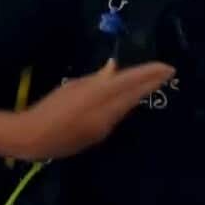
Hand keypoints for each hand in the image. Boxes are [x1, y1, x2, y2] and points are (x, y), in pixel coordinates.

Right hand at [0, 59, 174, 161]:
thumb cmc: (49, 107)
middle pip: (134, 95)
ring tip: (155, 81)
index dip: (148, 74)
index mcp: (97, 97)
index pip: (129, 82)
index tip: (166, 66)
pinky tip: (132, 97)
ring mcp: (106, 126)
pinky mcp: (101, 135)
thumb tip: (113, 68)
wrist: (35, 138)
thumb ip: (96, 79)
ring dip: (141, 93)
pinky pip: (118, 115)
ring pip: (128, 106)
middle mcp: (106, 113)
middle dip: (152, 83)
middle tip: (169, 71)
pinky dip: (127, 103)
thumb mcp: (73, 87)